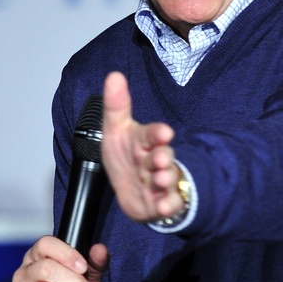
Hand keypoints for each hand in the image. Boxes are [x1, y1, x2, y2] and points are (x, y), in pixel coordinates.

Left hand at [102, 71, 184, 221]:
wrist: (131, 186)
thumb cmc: (126, 154)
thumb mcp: (116, 129)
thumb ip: (116, 105)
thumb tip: (114, 75)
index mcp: (144, 141)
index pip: (152, 134)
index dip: (157, 133)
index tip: (164, 132)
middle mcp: (155, 160)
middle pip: (162, 156)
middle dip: (162, 157)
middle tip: (160, 158)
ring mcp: (160, 181)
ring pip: (167, 179)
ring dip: (165, 179)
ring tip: (160, 179)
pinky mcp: (160, 203)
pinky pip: (168, 204)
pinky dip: (167, 205)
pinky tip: (163, 206)